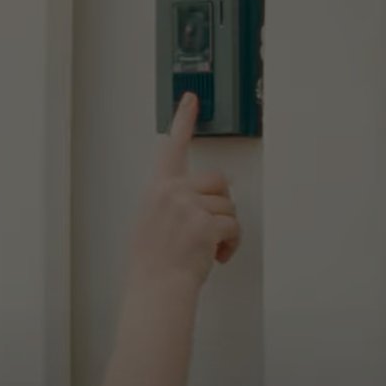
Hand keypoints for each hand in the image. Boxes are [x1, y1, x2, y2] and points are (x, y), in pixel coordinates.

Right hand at [127, 94, 241, 291]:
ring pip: (229, 207)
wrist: (156, 287)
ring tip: (207, 247)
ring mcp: (189, 206)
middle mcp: (172, 192)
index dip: (183, 119)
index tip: (191, 99)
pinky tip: (215, 255)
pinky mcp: (206, 222)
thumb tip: (198, 200)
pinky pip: (234, 226)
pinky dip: (231, 244)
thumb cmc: (154, 262)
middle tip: (209, 227)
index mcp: (157, 189)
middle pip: (218, 182)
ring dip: (225, 229)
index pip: (172, 147)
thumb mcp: (151, 222)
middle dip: (220, 204)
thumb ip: (171, 202)